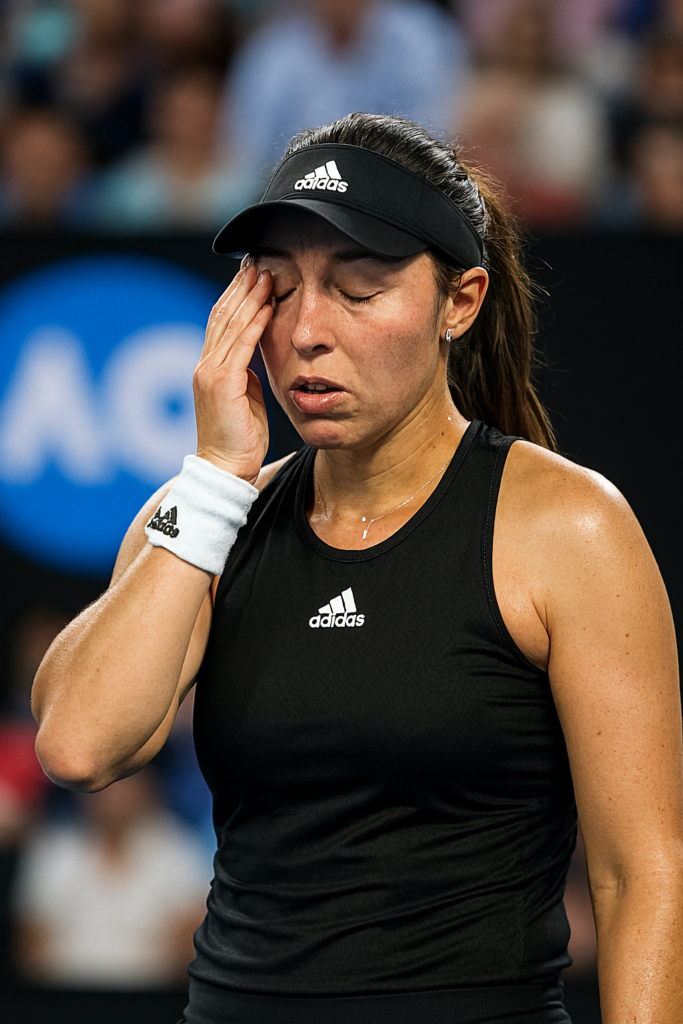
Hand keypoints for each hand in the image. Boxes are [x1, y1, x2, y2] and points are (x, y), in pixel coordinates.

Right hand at [193, 260, 273, 484]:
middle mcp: (205, 364)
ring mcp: (210, 372)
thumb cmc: (240, 439)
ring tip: (265, 272)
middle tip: (258, 259)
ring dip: (249, 295)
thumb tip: (257, 355)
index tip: (253, 273)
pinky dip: (254, 321)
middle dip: (241, 285)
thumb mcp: (246, 397)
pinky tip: (268, 303)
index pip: (221, 321)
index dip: (236, 295)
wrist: (226, 468)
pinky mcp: (220, 382)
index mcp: (210, 367)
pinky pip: (240, 344)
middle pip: (222, 314)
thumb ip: (247, 373)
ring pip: (230, 323)